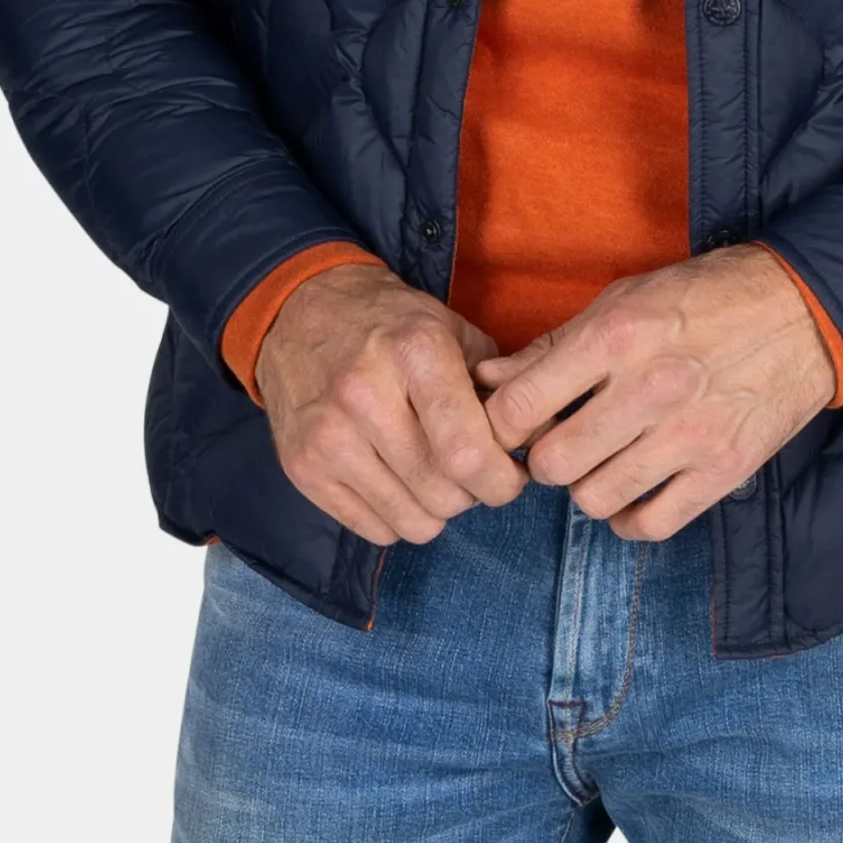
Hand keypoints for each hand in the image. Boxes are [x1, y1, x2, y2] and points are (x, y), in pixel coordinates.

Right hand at [255, 262, 528, 544]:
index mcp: (413, 352)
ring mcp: (328, 437)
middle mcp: (364, 395)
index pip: (468, 453)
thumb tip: (542, 439)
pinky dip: (397, 515)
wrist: (299, 312)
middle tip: (472, 472)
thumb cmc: (390, 324)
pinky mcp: (302, 469)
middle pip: (443, 494)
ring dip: (436, 510)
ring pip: (412, 522)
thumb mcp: (451, 330)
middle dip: (473, 494)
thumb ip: (501, 385)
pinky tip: (396, 478)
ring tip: (433, 474)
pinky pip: (374, 529)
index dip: (502, 479)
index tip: (509, 474)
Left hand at [471, 246, 835, 539]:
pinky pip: (652, 524)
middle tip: (559, 444)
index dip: (502, 423)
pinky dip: (630, 519)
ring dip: (586, 487)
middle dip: (544, 460)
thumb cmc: (703, 296)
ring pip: (595, 500)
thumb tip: (487, 378)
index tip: (512, 424)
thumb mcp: (623, 299)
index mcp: (616, 336)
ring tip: (600, 463)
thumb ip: (554, 346)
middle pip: (553, 464)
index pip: (519, 407)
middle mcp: (648, 389)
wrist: (801, 309)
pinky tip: (632, 494)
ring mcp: (689, 435)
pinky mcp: (723, 470)